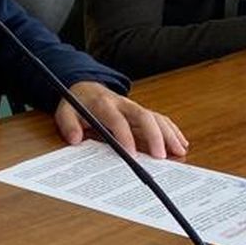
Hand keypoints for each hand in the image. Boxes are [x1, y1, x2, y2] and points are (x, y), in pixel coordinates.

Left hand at [55, 81, 187, 159]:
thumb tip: (75, 139)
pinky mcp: (141, 112)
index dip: (124, 137)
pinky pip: (160, 118)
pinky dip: (172, 130)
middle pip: (143, 116)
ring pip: (155, 117)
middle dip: (154, 136)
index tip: (131, 155)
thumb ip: (68, 125)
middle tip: (160, 157)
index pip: (117, 120)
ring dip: (168, 134)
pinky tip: (181, 143)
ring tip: (180, 151)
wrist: (85, 87)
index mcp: (103, 104)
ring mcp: (134, 107)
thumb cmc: (77, 104)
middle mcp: (123, 104)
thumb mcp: (65, 112)